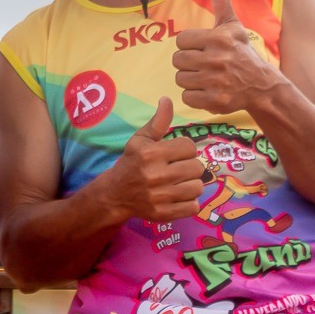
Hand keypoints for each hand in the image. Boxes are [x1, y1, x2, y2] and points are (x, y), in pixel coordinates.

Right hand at [107, 96, 204, 222]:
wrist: (116, 193)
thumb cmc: (132, 162)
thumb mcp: (141, 139)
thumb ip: (158, 121)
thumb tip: (167, 99)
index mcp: (151, 153)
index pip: (189, 146)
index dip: (184, 148)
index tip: (175, 153)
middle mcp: (156, 175)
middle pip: (197, 167)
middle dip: (189, 166)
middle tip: (178, 168)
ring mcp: (160, 196)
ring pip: (198, 187)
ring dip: (191, 184)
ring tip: (179, 182)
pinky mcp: (164, 214)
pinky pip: (194, 207)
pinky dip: (189, 202)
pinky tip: (178, 196)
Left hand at [173, 0, 279, 113]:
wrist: (262, 86)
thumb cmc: (242, 52)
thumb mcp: (232, 25)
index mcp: (218, 38)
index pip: (180, 40)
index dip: (189, 45)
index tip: (203, 48)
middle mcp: (217, 59)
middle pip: (177, 60)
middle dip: (188, 62)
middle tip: (205, 64)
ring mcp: (216, 81)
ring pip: (180, 79)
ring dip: (190, 79)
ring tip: (207, 77)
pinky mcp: (215, 101)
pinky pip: (187, 97)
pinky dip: (195, 96)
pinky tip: (208, 90)